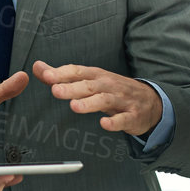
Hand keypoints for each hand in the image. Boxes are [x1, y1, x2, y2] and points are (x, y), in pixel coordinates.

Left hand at [32, 60, 161, 135]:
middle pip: (88, 85)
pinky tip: (104, 123)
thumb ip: (63, 75)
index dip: (61, 73)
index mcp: (96, 76)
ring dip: (89, 103)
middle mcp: (108, 85)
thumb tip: (38, 67)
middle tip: (55, 90)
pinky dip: (114, 122)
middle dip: (72, 87)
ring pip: (104, 100)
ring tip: (74, 106)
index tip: (45, 75)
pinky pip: (123, 119)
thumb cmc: (114, 90)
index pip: (77, 71)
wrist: (151, 102)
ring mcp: (121, 100)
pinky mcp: (132, 116)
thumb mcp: (90, 79)